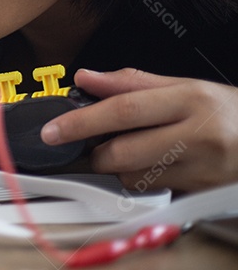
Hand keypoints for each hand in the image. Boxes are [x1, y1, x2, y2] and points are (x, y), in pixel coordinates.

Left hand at [41, 68, 237, 191]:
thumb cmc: (227, 111)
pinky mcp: (201, 194)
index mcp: (190, 100)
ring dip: (120, 166)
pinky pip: (153, 191)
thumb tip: (86, 79)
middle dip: (96, 151)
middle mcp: (198, 136)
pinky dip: (142, 179)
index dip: (81, 121)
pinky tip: (155, 164)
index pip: (123, 110)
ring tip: (136, 148)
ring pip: (135, 177)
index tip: (53, 130)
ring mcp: (202, 170)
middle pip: (124, 151)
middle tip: (90, 144)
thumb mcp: (185, 86)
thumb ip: (131, 83)